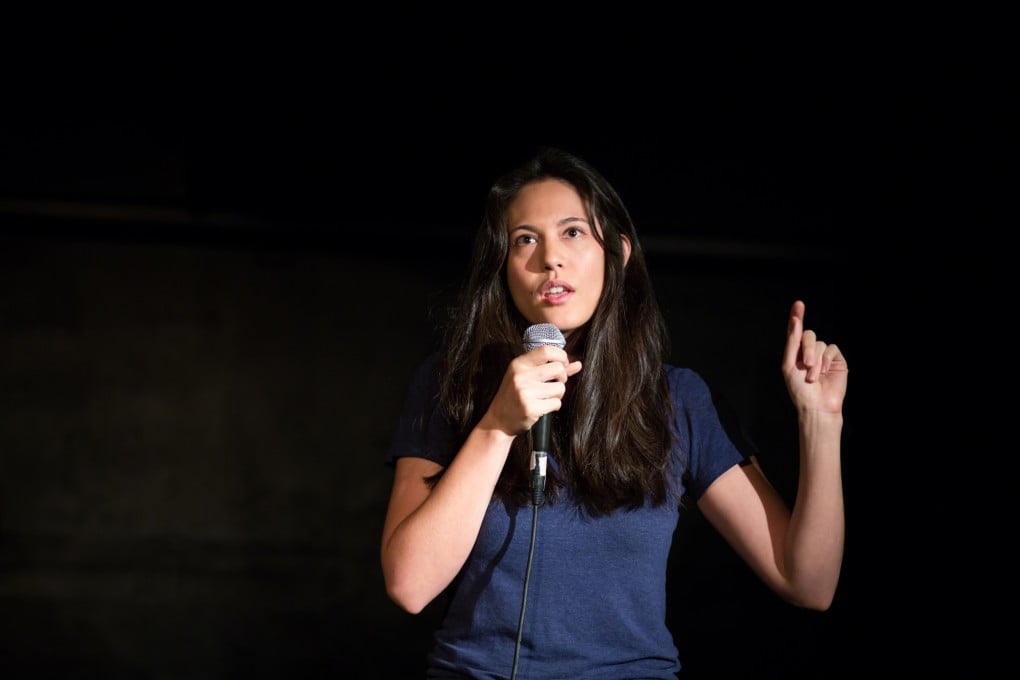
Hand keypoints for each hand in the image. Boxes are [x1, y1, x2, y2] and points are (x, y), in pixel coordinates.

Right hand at [484, 346, 581, 436]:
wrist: (498, 421)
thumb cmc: (514, 396)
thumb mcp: (526, 376)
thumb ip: (551, 368)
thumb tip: (577, 364)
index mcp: (519, 364)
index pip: (546, 350)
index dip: (561, 356)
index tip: (562, 364)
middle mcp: (521, 376)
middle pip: (558, 368)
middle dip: (562, 377)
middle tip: (555, 384)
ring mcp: (525, 392)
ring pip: (560, 388)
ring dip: (558, 394)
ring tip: (546, 397)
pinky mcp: (530, 408)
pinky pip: (556, 403)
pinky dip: (554, 406)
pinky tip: (543, 407)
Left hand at [782, 300, 847, 415]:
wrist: (817, 405)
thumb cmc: (800, 390)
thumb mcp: (790, 365)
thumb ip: (792, 343)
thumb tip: (796, 320)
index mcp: (796, 352)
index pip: (796, 331)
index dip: (797, 316)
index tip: (798, 304)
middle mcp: (810, 351)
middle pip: (808, 335)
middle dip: (806, 349)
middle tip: (806, 365)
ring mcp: (824, 355)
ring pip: (819, 344)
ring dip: (815, 361)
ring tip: (813, 377)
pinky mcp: (837, 360)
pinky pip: (831, 349)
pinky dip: (826, 360)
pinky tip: (824, 372)